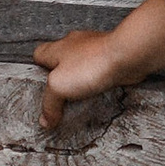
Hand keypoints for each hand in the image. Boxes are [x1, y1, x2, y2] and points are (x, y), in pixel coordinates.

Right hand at [32, 0, 164, 131]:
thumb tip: (45, 120)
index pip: (39, 55)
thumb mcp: (59, 86)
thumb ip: (49, 104)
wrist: (126, 56)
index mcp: (57, 48)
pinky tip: (100, 91)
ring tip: (82, 96)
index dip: (37, 70)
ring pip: (82, 64)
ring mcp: (94, 50)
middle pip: (61, 60)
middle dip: (61, 77)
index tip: (40, 87)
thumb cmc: (93, 63)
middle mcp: (75, 45)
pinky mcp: (111, 57)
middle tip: (61, 96)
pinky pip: (100, 70)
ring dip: (81, 79)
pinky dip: (99, 80)